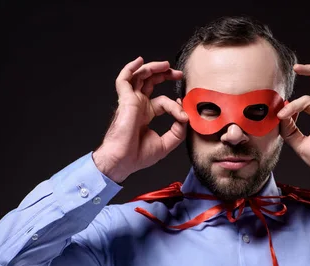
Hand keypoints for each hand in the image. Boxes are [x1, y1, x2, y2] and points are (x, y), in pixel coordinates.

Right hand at [92, 57, 188, 182]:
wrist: (122, 161)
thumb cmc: (137, 156)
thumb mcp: (166, 143)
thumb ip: (178, 130)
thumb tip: (186, 117)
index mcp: (145, 114)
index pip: (163, 101)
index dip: (175, 104)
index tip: (183, 112)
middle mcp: (138, 105)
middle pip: (150, 82)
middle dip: (165, 75)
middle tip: (178, 74)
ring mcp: (131, 102)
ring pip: (139, 76)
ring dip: (153, 68)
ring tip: (166, 65)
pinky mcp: (125, 100)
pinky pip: (124, 79)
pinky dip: (130, 68)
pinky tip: (140, 61)